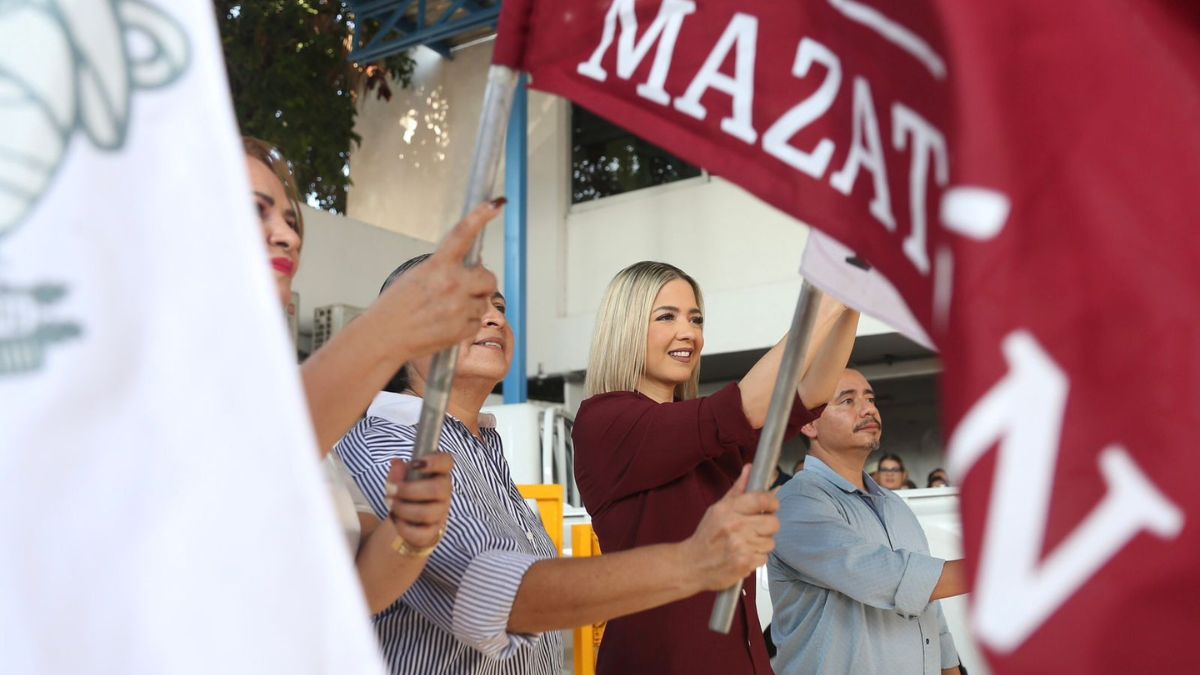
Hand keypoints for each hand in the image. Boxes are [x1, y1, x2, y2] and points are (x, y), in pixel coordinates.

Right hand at [374, 200, 501, 358]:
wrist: (385, 336)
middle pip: (489, 277)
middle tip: (468, 288)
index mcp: (437, 266)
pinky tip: (447, 323)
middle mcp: (452, 284)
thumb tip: (471, 267)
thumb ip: (445, 269)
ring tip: (447, 310)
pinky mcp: (463, 329)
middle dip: (482, 282)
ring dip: (472, 304)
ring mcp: (459, 308)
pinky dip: (467, 323)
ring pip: (484, 302)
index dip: (481, 217)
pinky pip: (477, 322)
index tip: (495, 204)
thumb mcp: (417, 277)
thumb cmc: (396, 307)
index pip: (463, 235)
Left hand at [385, 452, 452, 549]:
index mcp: (439, 474)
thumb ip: (398, 471)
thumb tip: (397, 463)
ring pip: (427, 513)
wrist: (409, 521)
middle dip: (409, 489)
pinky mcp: (433, 532)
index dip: (435, 461)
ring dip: (403, 508)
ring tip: (390, 503)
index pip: (447, 462)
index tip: (416, 464)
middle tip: (390, 490)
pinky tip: (395, 518)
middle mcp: (444, 493)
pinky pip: (420, 533)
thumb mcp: (400, 479)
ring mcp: (441, 513)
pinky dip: (402, 526)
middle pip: (437, 489)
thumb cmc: (408, 494)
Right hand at [683, 465, 779, 590]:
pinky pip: (764, 557)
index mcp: (728, 509)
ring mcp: (740, 545)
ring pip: (771, 542)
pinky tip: (744, 555)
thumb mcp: (718, 509)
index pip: (763, 500)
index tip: (771, 506)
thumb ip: (737, 490)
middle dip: (768, 526)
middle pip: (773, 523)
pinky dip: (756, 557)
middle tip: (756, 528)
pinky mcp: (745, 563)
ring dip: (762, 543)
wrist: (693, 564)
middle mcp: (735, 526)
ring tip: (746, 543)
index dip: (772, 503)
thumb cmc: (707, 535)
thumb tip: (750, 468)